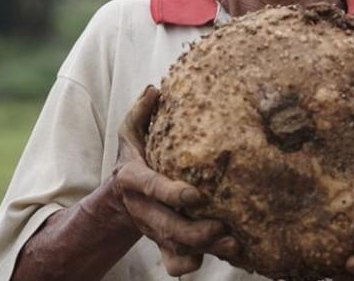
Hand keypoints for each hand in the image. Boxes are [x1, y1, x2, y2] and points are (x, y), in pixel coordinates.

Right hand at [110, 85, 239, 275]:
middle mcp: (144, 209)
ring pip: (176, 249)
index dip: (172, 193)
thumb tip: (155, 90)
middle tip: (223, 227)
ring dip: (205, 250)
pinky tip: (225, 255)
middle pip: (168, 227)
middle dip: (195, 231)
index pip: (152, 187)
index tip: (196, 195)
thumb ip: (140, 113)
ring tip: (234, 244)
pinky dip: (195, 264)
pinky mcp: (164, 246)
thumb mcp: (130, 134)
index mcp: (133, 179)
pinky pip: (176, 264)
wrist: (120, 200)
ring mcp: (155, 231)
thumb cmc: (134, 159)